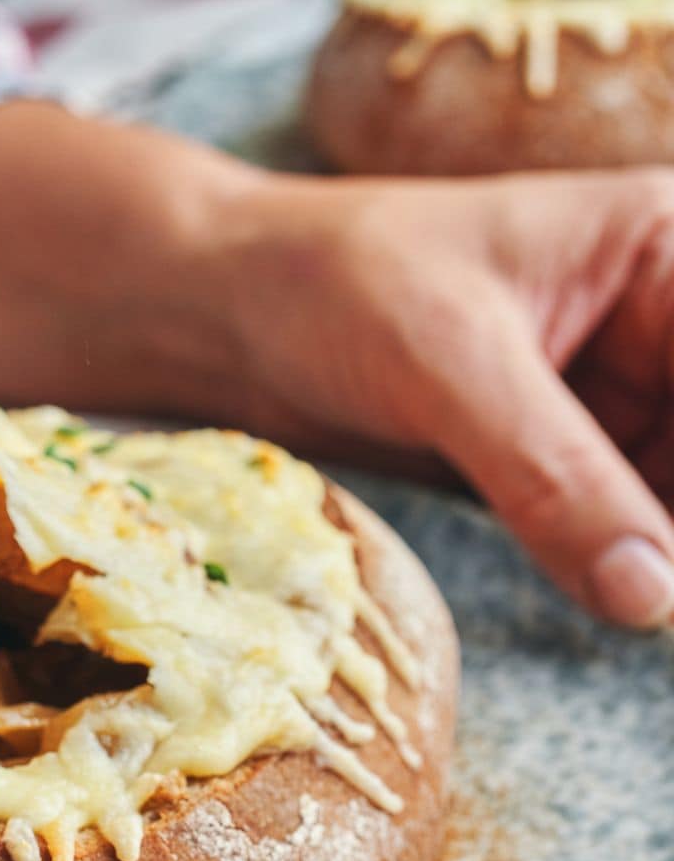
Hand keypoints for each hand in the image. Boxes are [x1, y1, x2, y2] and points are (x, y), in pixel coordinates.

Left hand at [212, 171, 673, 627]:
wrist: (229, 315)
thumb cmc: (334, 286)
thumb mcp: (453, 364)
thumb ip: (556, 476)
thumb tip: (659, 600)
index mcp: (670, 252)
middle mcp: (657, 327)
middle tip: (664, 597)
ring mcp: (609, 401)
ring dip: (670, 559)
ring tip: (654, 609)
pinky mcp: (556, 461)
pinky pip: (623, 526)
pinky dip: (634, 570)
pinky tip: (639, 608)